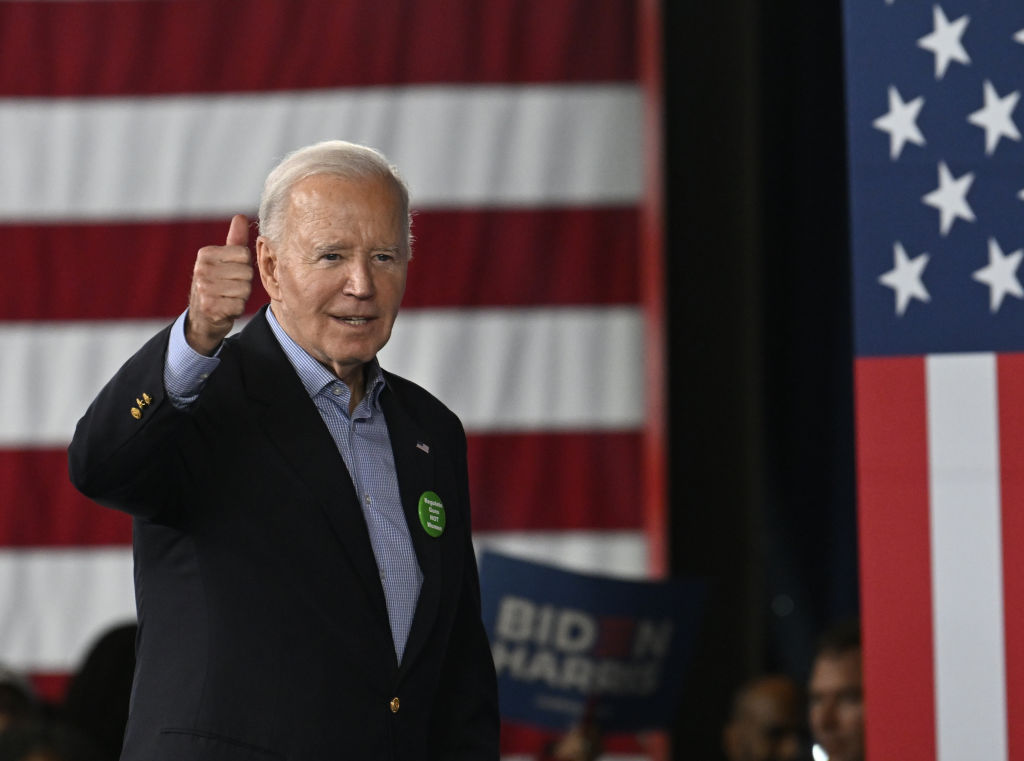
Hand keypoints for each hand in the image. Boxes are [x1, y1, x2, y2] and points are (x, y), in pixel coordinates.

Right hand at [186, 214, 252, 354]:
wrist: (202, 317)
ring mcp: (204, 290)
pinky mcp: (210, 308)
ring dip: (241, 296)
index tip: (231, 271)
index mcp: (205, 254)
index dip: (244, 265)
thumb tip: (241, 216)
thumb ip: (235, 240)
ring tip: (228, 297)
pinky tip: (226, 308)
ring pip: (245, 290)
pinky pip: (240, 305)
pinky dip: (237, 309)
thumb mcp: (224, 260)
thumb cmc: (218, 284)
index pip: (244, 254)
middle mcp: (201, 270)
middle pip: (246, 272)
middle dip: (243, 282)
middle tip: (229, 287)